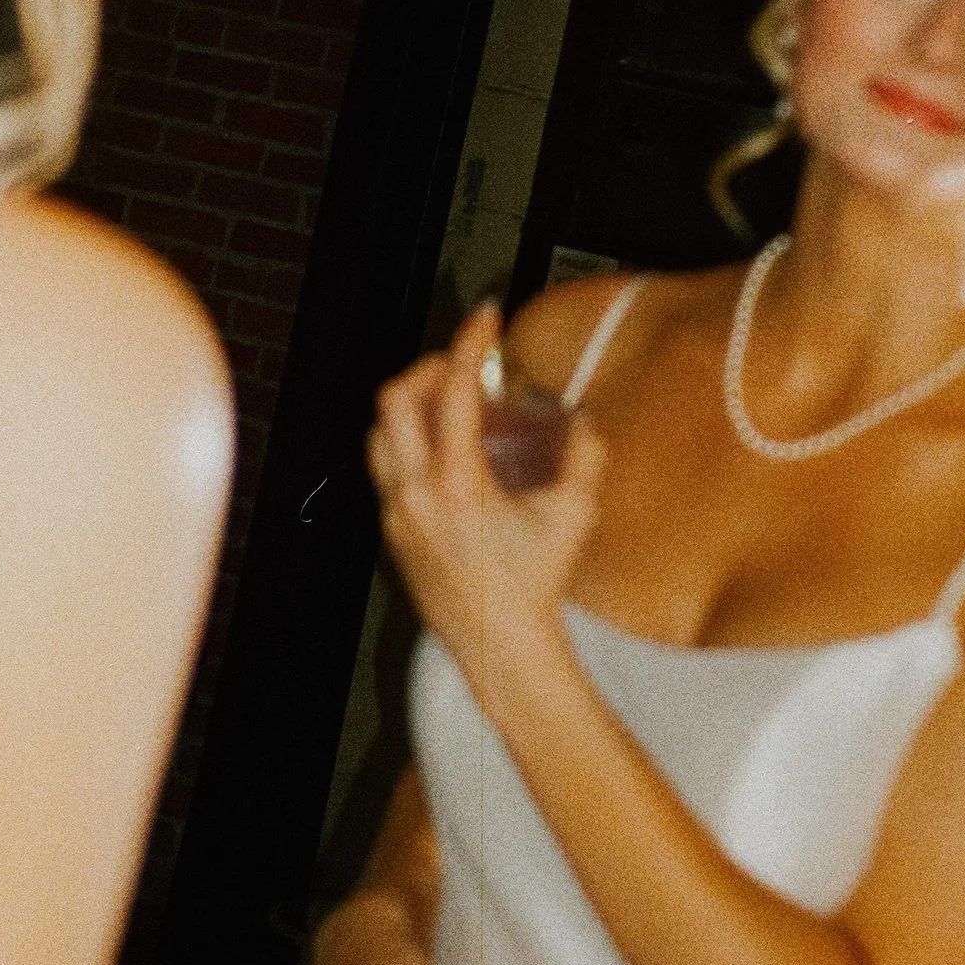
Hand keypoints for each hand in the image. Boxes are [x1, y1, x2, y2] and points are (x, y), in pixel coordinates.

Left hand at [367, 303, 604, 698]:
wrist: (499, 645)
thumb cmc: (535, 586)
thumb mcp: (573, 515)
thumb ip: (585, 456)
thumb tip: (583, 418)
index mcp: (457, 483)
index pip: (454, 391)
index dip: (470, 343)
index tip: (485, 318)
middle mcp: (416, 493)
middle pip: (395, 400)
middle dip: (429, 367)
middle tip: (463, 365)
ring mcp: (397, 513)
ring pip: (379, 432)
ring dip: (410, 405)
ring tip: (450, 404)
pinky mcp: (392, 532)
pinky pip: (385, 468)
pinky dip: (408, 442)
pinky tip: (444, 451)